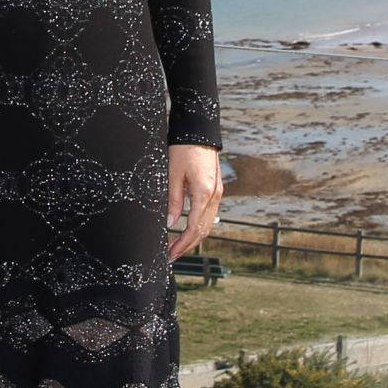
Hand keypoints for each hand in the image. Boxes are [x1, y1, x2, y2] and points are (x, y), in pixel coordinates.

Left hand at [165, 144, 222, 259]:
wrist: (198, 131)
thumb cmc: (183, 149)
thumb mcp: (172, 175)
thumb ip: (173, 201)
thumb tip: (171, 224)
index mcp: (204, 193)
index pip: (193, 228)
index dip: (181, 244)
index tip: (170, 254)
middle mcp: (215, 195)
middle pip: (203, 230)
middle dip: (187, 246)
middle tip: (171, 256)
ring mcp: (218, 192)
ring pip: (208, 224)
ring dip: (193, 238)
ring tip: (177, 247)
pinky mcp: (216, 189)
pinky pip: (209, 214)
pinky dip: (198, 226)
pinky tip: (186, 230)